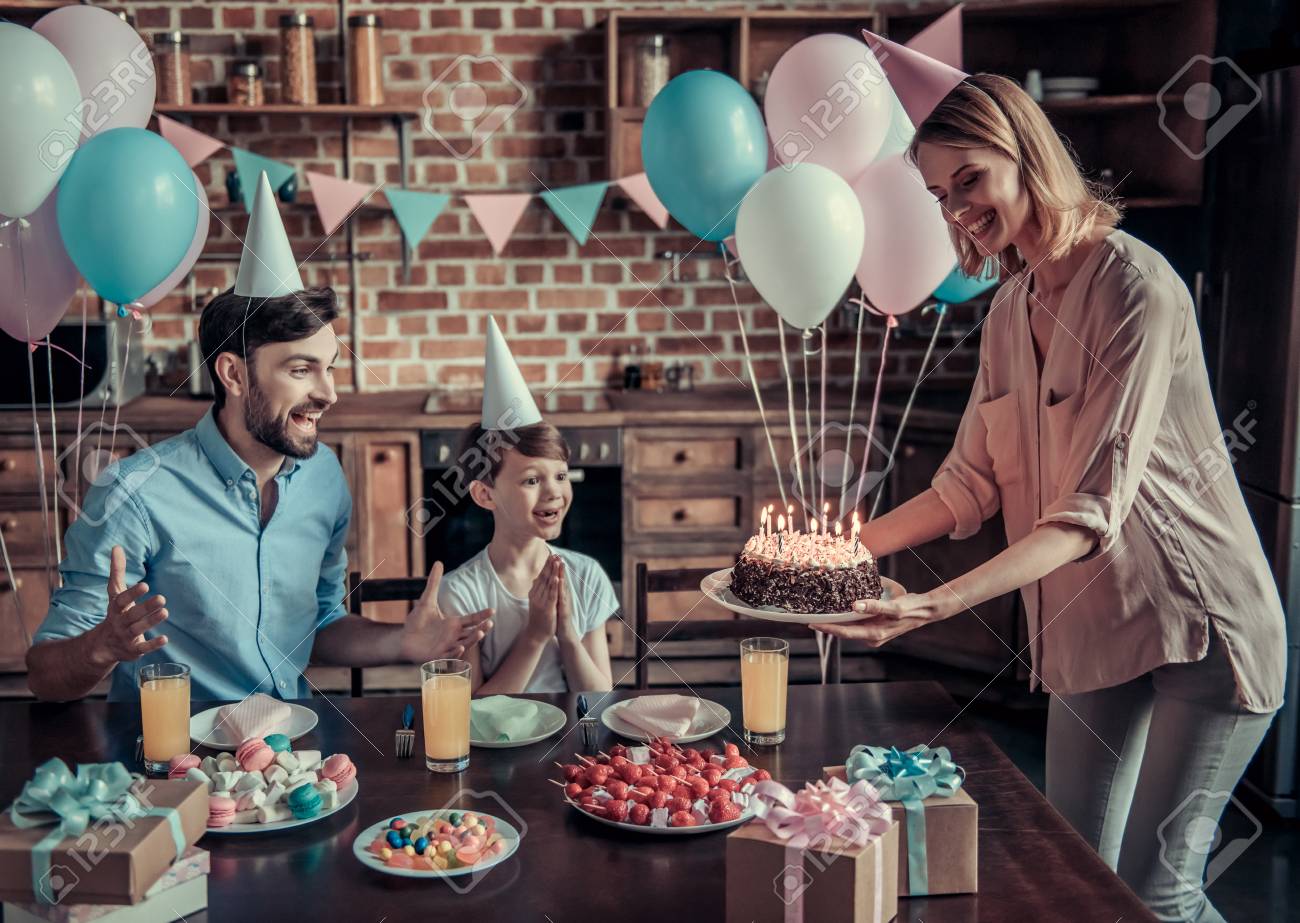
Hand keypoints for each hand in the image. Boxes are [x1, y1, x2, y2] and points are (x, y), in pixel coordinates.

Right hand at [89, 545, 168, 665]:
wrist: (102, 646)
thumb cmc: (115, 613)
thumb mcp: (115, 593)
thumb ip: (117, 571)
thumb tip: (117, 547)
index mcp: (116, 608)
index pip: (122, 599)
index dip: (132, 593)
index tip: (145, 585)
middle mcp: (119, 622)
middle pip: (132, 615)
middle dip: (146, 607)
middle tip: (162, 598)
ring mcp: (126, 636)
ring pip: (138, 629)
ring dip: (151, 621)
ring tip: (165, 611)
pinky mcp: (133, 650)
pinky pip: (143, 648)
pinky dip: (153, 644)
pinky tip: (165, 638)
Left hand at [399, 561, 492, 662]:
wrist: (403, 638)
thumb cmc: (416, 622)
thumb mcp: (426, 601)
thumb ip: (434, 583)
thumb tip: (439, 562)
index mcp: (454, 624)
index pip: (472, 620)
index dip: (482, 616)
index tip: (492, 610)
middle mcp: (454, 636)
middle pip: (472, 633)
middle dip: (482, 629)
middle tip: (489, 624)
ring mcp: (447, 647)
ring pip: (465, 645)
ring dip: (473, 640)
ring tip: (480, 633)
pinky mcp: (438, 656)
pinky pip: (449, 656)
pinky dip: (455, 653)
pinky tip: (460, 648)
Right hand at [525, 556, 559, 642]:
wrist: (535, 634)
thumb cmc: (537, 618)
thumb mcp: (535, 601)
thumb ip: (536, 589)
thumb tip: (536, 579)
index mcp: (534, 592)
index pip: (541, 576)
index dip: (547, 565)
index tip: (551, 555)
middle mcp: (536, 595)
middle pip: (544, 577)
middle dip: (550, 565)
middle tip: (555, 554)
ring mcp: (541, 601)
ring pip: (548, 584)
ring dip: (553, 572)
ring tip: (557, 561)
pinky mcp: (547, 607)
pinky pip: (552, 595)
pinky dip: (554, 586)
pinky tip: (557, 578)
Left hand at [554, 557, 578, 643]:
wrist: (564, 633)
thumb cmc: (558, 619)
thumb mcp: (554, 604)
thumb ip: (552, 594)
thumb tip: (548, 585)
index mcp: (558, 595)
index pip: (556, 579)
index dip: (555, 568)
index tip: (552, 556)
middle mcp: (562, 597)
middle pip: (560, 579)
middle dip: (558, 567)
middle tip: (558, 555)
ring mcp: (564, 603)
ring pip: (562, 586)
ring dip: (562, 574)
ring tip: (561, 563)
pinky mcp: (564, 609)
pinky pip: (562, 597)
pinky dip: (561, 588)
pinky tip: (560, 580)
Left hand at [811, 578, 952, 648]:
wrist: (925, 610)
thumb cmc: (911, 608)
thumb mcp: (894, 607)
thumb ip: (874, 606)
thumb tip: (854, 605)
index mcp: (873, 635)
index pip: (844, 632)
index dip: (827, 627)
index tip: (811, 622)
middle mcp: (871, 636)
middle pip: (843, 631)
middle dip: (826, 625)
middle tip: (808, 616)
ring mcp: (872, 632)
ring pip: (849, 627)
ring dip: (835, 621)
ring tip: (818, 611)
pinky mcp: (874, 626)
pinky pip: (856, 623)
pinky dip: (846, 617)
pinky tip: (838, 608)